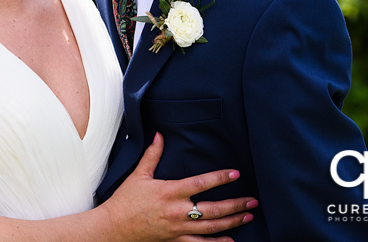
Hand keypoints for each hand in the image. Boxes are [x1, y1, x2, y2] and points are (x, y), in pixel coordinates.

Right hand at [99, 133, 258, 241]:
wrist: (115, 226)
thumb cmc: (126, 200)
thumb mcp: (138, 175)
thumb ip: (152, 155)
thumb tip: (159, 135)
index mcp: (169, 192)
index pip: (200, 184)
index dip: (219, 178)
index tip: (235, 174)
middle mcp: (177, 211)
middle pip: (213, 209)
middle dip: (235, 205)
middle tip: (253, 201)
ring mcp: (178, 228)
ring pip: (211, 227)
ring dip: (232, 222)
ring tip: (248, 216)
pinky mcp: (176, 240)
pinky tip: (231, 240)